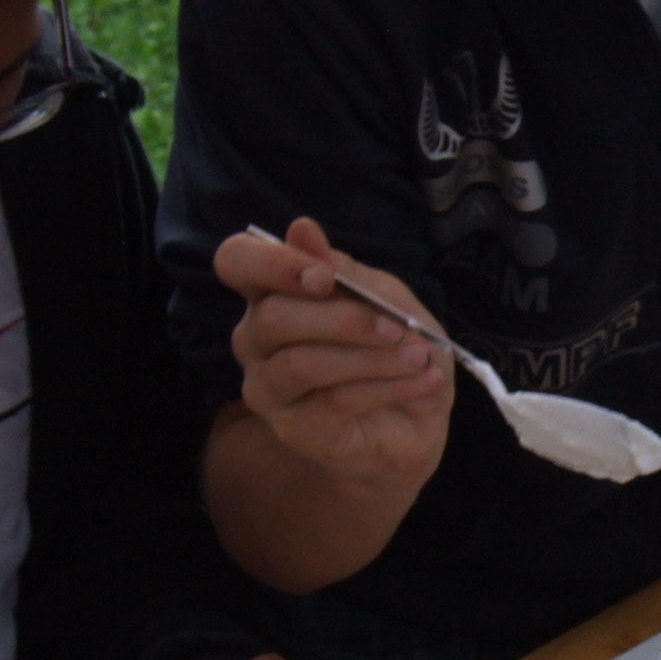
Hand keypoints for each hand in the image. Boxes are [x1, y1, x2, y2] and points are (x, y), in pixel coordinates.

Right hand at [216, 217, 453, 482]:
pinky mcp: (295, 430)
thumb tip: (301, 229)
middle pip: (273, 318)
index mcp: (271, 293)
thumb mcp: (385, 298)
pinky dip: (388, 386)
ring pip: (303, 364)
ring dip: (372, 357)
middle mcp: (256, 339)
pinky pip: (335, 402)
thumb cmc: (395, 349)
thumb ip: (344, 271)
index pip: (237, 262)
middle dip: (344, 318)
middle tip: (396, 327)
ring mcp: (268, 389)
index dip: (272, 263)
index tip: (324, 277)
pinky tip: (424, 381)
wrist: (419, 419)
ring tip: (419, 357)